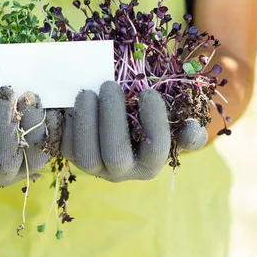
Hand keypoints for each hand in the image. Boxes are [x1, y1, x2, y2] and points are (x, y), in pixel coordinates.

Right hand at [0, 87, 62, 187]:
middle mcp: (2, 174)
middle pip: (6, 156)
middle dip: (4, 122)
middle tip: (1, 90)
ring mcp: (29, 165)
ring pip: (36, 150)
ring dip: (33, 119)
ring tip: (26, 92)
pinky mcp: (49, 151)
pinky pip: (57, 138)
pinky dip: (53, 119)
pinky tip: (45, 98)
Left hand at [61, 81, 207, 181]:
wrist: (117, 127)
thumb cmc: (148, 123)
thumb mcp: (171, 127)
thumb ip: (188, 131)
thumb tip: (192, 129)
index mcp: (149, 164)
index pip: (156, 149)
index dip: (154, 122)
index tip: (149, 92)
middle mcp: (121, 171)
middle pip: (115, 155)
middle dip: (112, 119)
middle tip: (109, 85)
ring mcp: (94, 167)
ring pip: (86, 156)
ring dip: (85, 122)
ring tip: (87, 92)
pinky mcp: (72, 156)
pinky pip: (64, 147)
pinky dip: (65, 125)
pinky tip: (68, 103)